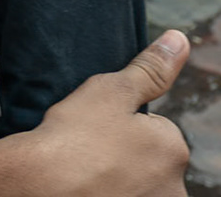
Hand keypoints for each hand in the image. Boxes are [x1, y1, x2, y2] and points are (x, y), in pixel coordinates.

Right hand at [22, 30, 191, 196]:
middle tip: (89, 149)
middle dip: (126, 154)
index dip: (123, 125)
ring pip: (136, 184)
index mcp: (174, 149)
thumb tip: (179, 39)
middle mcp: (175, 188)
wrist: (41, 185)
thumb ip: (150, 68)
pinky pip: (121, 196)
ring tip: (84, 171)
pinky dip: (107, 192)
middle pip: (149, 161)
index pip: (155, 129)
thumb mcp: (111, 90)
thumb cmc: (74, 135)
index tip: (97, 129)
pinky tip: (86, 188)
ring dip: (118, 178)